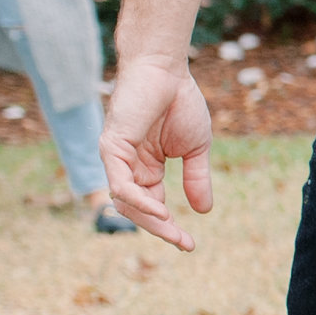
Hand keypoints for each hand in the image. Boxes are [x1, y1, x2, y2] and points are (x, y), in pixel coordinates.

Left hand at [99, 54, 215, 250]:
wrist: (166, 70)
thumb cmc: (179, 102)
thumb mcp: (196, 148)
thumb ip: (197, 179)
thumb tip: (204, 211)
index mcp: (145, 168)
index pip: (153, 205)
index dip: (170, 227)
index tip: (190, 244)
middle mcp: (127, 167)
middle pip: (137, 210)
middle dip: (161, 230)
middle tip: (184, 244)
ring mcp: (116, 158)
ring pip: (125, 202)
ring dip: (149, 220)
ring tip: (174, 231)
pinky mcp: (111, 147)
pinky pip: (120, 183)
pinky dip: (138, 200)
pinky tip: (160, 211)